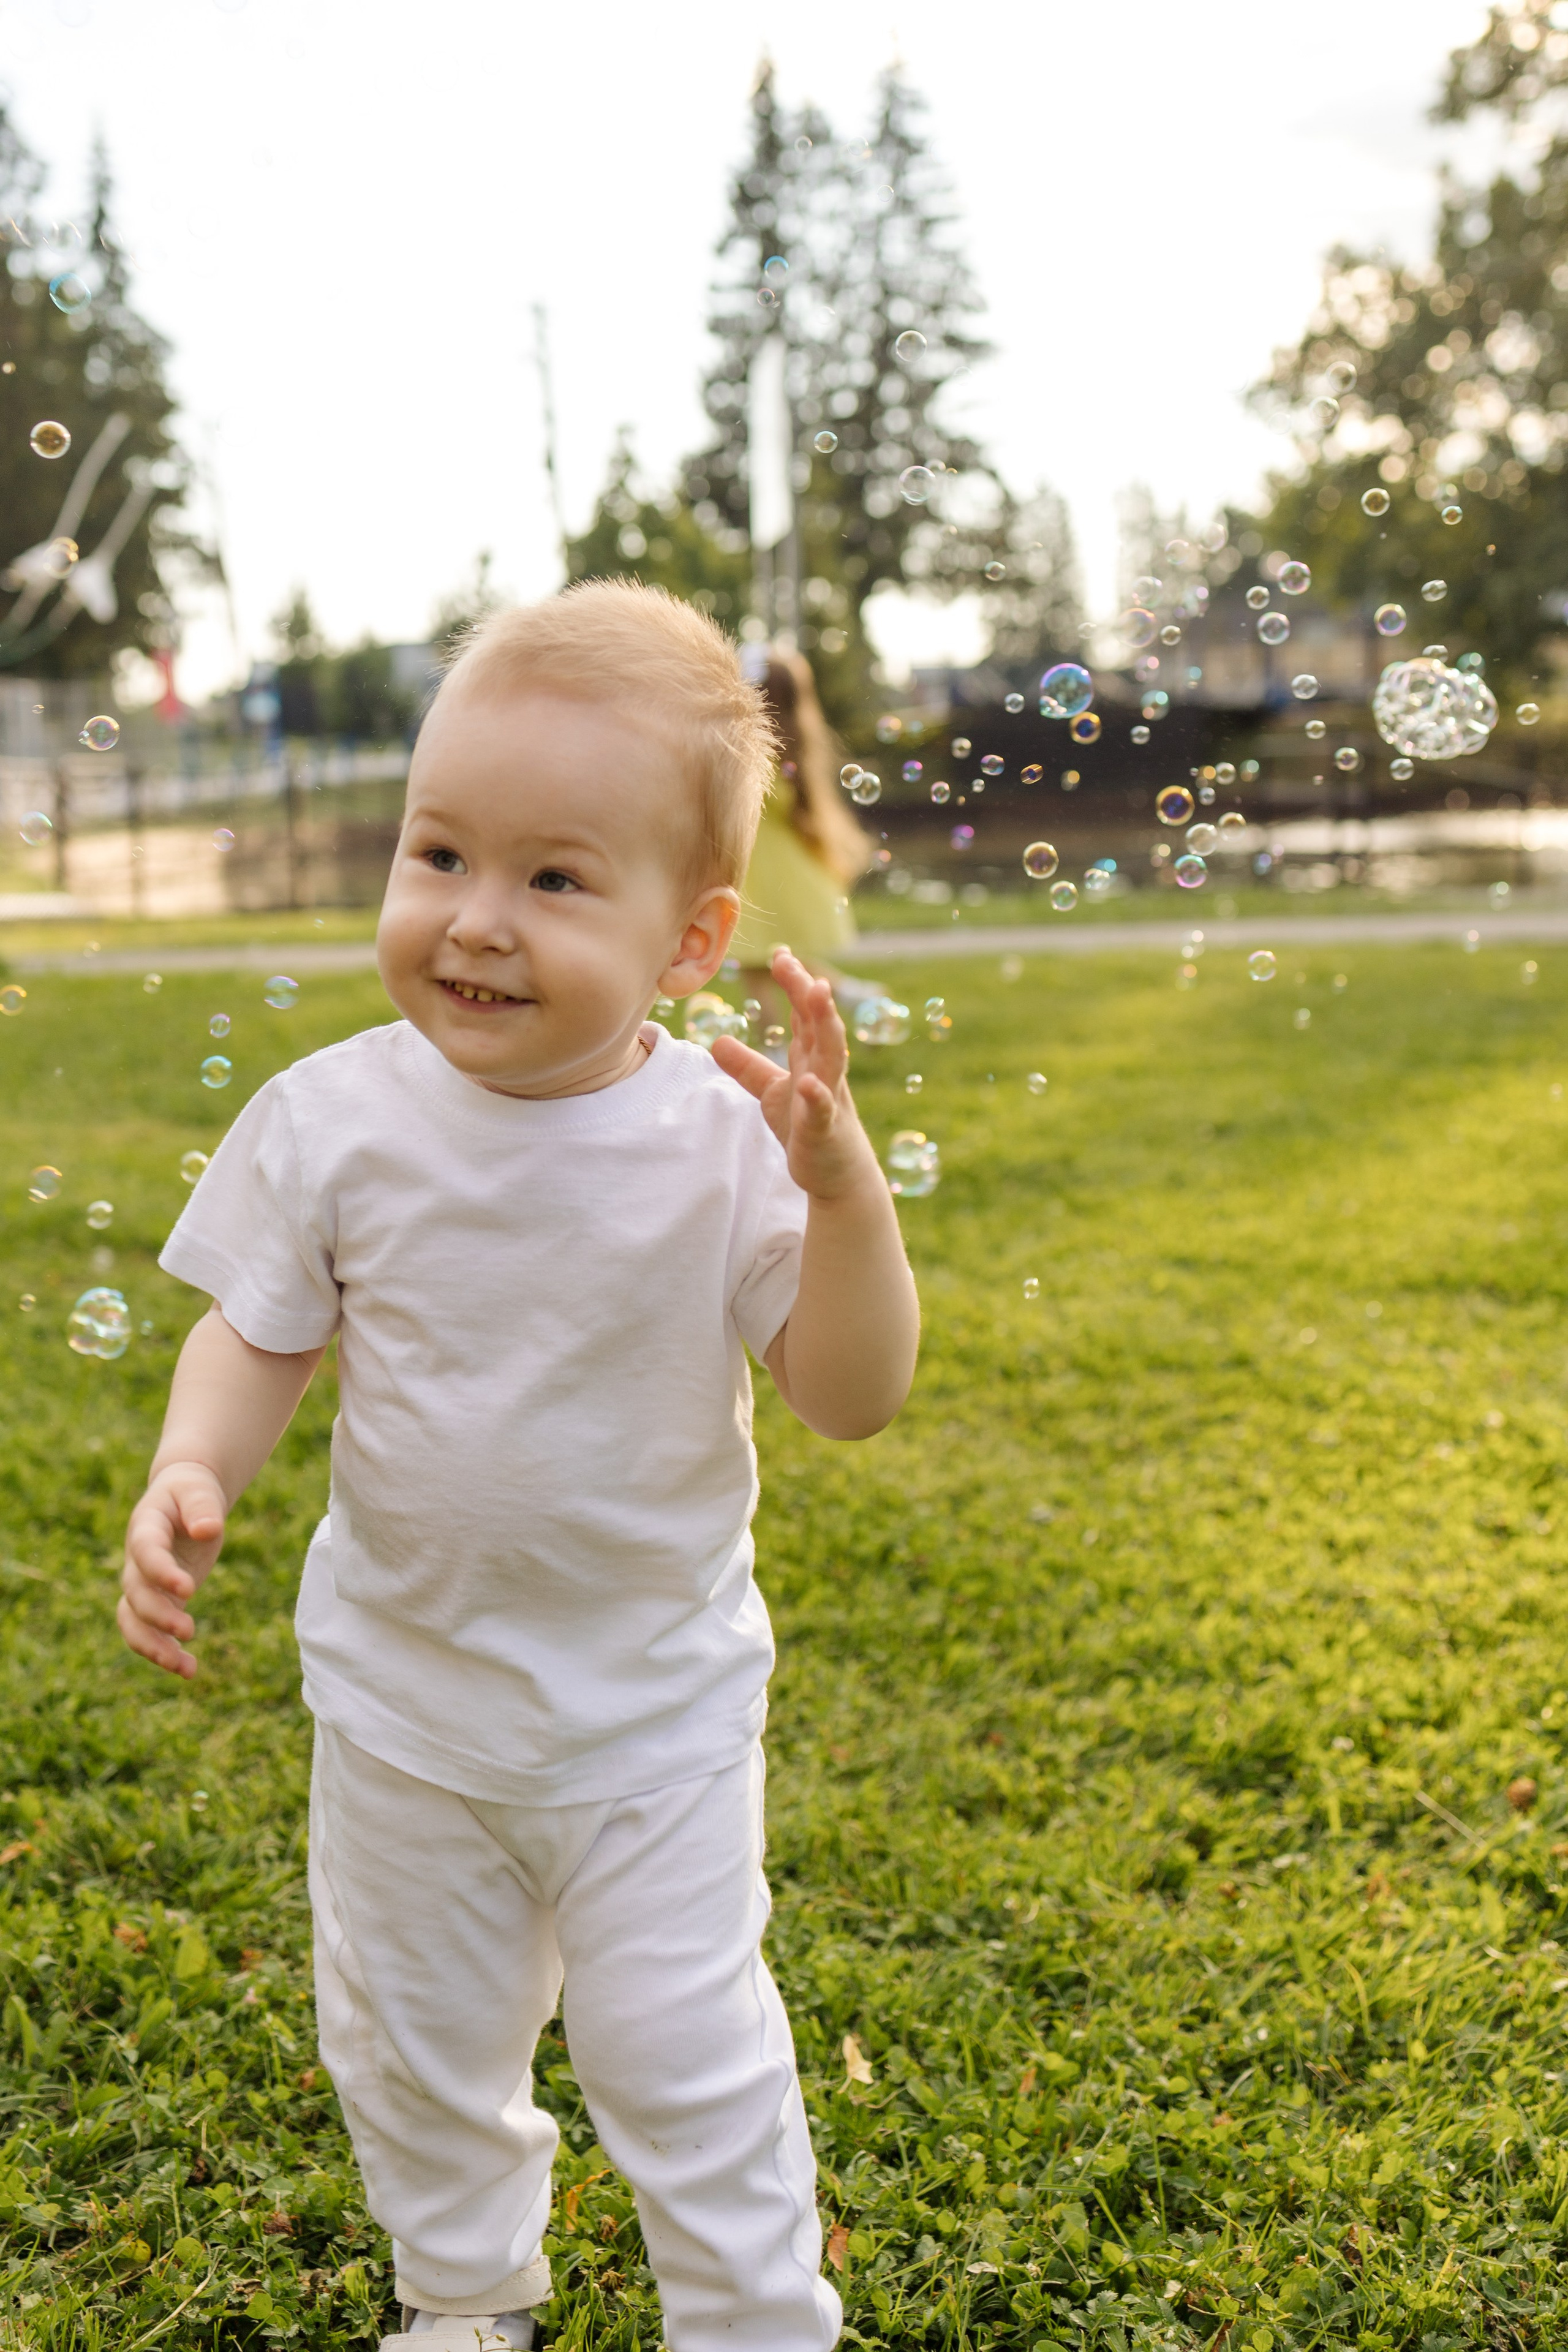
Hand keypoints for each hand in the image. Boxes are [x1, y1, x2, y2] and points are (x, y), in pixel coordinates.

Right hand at [118, 1462, 227, 1679]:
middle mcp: (137, 1561)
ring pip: (133, 1621)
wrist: (181, 1499)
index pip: (145, 1551)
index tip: (189, 1589)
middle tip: (190, 1631)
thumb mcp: (198, 1490)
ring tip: (186, 1668)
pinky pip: (150, 1632)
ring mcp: (143, 1584)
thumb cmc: (191, 1492)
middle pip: (136, 1593)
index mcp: (145, 1527)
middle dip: (158, 1616)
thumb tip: (208, 1529)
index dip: (161, 1572)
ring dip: (153, 1647)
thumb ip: (201, 1507)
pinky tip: (190, 1670)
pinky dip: (165, 1651)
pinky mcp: (158, 1601)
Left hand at [711, 949, 878, 1200]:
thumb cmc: (809, 1130)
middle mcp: (824, 1071)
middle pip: (818, 1023)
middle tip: (789, 961)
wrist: (837, 1176)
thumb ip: (748, 1067)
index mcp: (811, 1059)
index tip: (780, 953)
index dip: (794, 983)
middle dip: (806, 991)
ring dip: (825, 1022)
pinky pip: (822, 1109)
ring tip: (817, 993)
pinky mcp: (826, 1129)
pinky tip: (807, 1082)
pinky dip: (817, 1095)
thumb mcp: (772, 1094)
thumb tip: (717, 1042)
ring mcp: (829, 1097)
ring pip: (831, 1054)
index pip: (804, 1014)